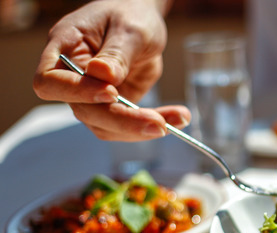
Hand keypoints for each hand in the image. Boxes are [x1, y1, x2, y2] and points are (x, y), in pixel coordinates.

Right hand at [32, 0, 189, 141]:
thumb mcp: (130, 28)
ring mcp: (92, 94)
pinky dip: (153, 124)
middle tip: (160, 124)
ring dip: (141, 129)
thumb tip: (103, 76)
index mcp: (64, 47)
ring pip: (106, 126)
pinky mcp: (114, 105)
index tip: (111, 92)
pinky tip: (179, 117)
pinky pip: (128, 125)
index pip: (50, 81)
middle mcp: (72, 76)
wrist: (142, 17)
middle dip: (123, 121)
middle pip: (84, 111)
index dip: (77, 92)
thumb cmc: (130, 12)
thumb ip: (117, 53)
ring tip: (179, 118)